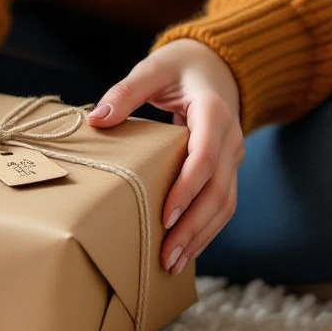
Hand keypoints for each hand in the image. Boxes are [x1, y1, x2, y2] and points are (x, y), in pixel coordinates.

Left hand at [88, 39, 244, 274]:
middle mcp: (231, 138)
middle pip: (219, 190)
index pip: (206, 156)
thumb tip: (97, 118)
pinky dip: (206, 230)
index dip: (188, 186)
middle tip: (166, 254)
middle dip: (193, 225)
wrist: (216, 67)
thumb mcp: (153, 69)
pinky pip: (222, 204)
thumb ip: (126, 92)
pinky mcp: (228, 170)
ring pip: (226, 204)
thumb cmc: (179, 68)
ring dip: (202, 236)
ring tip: (173, 263)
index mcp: (214, 112)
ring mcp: (233, 157)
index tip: (165, 214)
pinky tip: (186, 252)